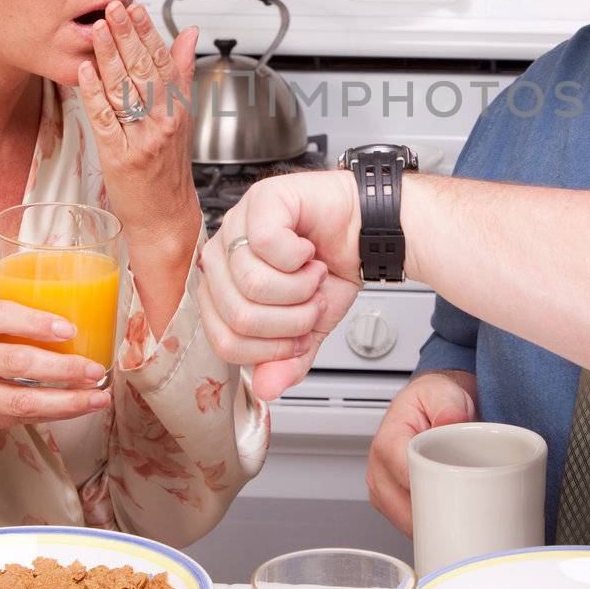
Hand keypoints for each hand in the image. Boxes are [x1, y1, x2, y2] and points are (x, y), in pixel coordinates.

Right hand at [0, 300, 109, 461]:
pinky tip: (76, 409)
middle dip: (62, 367)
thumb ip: (0, 328)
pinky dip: (53, 413)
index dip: (33, 321)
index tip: (68, 327)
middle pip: (14, 361)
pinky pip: (18, 418)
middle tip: (94, 368)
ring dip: (66, 400)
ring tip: (97, 396)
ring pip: (20, 399)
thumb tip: (69, 327)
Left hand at [76, 1, 201, 262]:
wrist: (165, 218)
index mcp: (178, 111)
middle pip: (145, 72)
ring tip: (98, 30)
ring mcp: (142, 140)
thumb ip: (181, 74)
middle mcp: (163, 123)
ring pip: (125, 91)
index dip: (150, 33)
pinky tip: (86, 73)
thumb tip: (187, 34)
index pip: (165, 63)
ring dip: (109, 57)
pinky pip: (106, 121)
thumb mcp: (182, 119)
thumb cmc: (168, 170)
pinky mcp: (120, 157)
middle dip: (128, 37)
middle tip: (112, 8)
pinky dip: (94, 95)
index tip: (137, 8)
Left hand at [197, 170, 362, 399]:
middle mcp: (222, 255)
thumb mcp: (310, 328)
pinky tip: (309, 251)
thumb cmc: (332, 267)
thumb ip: (287, 360)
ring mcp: (237, 224)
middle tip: (311, 301)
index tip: (299, 336)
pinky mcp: (260, 200)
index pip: (223, 340)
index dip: (270, 349)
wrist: (367, 233)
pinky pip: (266, 245)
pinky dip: (300, 258)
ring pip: (252, 282)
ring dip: (299, 289)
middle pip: (238, 315)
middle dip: (290, 320)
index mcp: (223, 287)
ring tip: (313, 274)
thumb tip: (266, 388)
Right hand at [367, 370, 477, 535]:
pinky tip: (446, 517)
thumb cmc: (435, 401)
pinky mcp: (389, 502)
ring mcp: (381, 489)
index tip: (460, 497)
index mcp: (388, 442)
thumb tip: (452, 420)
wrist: (432, 406)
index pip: (406, 478)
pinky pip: (407, 524)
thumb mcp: (445, 393)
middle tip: (468, 511)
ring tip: (458, 512)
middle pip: (404, 509)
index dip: (433, 492)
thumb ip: (449, 405)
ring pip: (405, 522)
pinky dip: (428, 525)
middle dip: (437, 516)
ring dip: (432, 523)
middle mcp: (378, 469)